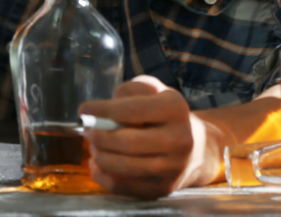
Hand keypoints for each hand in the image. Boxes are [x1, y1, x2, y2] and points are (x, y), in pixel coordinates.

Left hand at [78, 76, 216, 198]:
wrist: (197, 148)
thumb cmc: (166, 114)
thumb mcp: (154, 90)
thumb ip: (129, 91)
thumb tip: (102, 111)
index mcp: (175, 109)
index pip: (131, 110)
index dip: (101, 110)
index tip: (83, 109)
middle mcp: (179, 139)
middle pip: (125, 141)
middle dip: (98, 136)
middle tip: (88, 131)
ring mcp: (172, 168)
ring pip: (123, 166)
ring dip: (99, 156)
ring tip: (94, 146)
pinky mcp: (163, 188)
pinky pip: (124, 186)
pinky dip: (103, 176)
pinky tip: (97, 164)